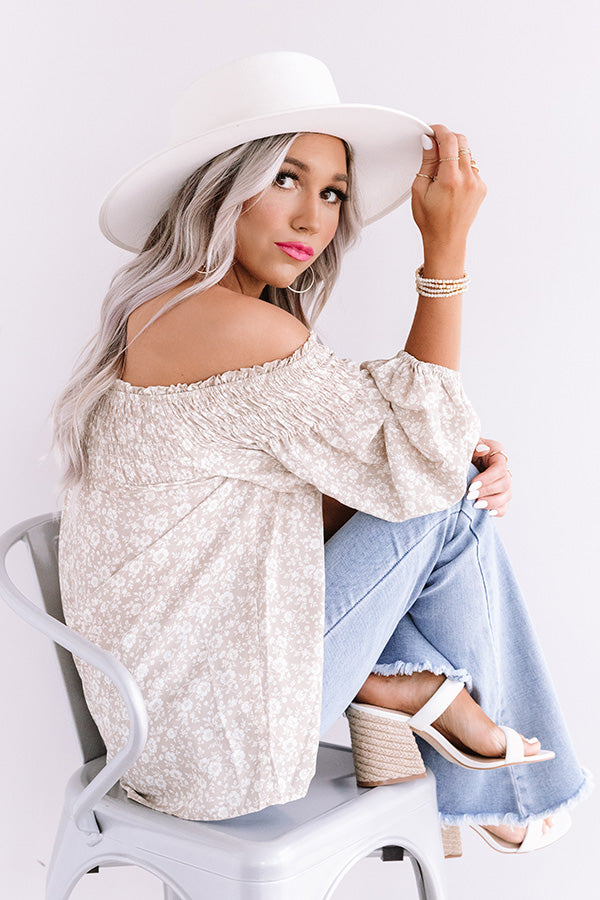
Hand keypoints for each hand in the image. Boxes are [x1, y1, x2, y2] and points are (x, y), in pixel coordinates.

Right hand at [411, 124, 486, 257]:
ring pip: (468, 153)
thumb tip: (429, 142)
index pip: (449, 141)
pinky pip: (472, 167)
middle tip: (435, 146)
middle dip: (447, 139)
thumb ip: (427, 163)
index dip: (439, 130)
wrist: (447, 240)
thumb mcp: (419, 190)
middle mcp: (468, 179)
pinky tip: (450, 182)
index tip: (432, 131)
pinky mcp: (482, 187)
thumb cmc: (430, 220)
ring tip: (441, 169)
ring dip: (455, 153)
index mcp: (450, 179)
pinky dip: (461, 166)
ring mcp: (477, 183)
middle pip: (461, 141)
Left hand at [467, 439, 512, 517]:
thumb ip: (475, 445)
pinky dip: (498, 510)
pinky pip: (504, 506)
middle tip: (470, 496)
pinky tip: (488, 512)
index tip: (471, 486)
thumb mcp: (467, 444)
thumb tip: (483, 450)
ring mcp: (503, 484)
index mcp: (497, 455)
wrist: (458, 461)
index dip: (487, 479)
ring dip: (492, 502)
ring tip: (476, 505)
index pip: (500, 469)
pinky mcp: (499, 496)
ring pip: (507, 495)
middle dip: (487, 491)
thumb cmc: (463, 450)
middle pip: (505, 483)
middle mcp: (504, 470)